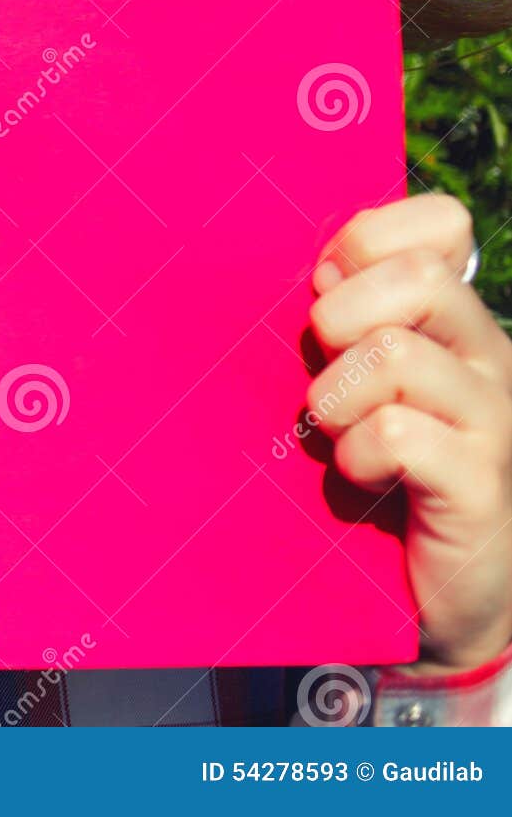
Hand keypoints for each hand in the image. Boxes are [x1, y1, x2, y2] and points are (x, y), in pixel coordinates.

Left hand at [308, 193, 511, 671]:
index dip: (371, 237)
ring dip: (339, 395)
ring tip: (336, 431)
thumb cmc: (374, 471)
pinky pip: (400, 434)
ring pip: (398, 355)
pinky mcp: (482, 485)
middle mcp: (488, 356)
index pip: (444, 221)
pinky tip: (358, 475)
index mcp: (455, 318)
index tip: (327, 285)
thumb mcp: (352, 376)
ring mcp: (493, 419)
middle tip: (326, 367)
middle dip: (342, 315)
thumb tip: (323, 269)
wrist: (431, 595)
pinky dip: (358, 453)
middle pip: (419, 276)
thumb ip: (345, 314)